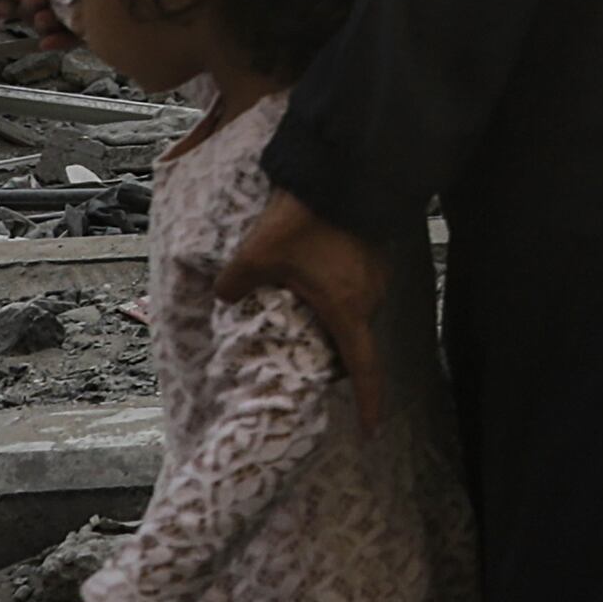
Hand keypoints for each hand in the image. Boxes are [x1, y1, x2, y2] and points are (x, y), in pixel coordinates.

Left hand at [216, 194, 393, 440]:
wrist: (338, 172)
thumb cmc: (304, 220)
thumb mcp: (257, 256)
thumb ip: (236, 283)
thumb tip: (224, 296)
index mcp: (346, 312)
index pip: (364, 370)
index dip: (369, 404)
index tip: (370, 429)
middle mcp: (370, 299)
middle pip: (354, 342)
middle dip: (333, 354)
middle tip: (302, 352)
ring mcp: (378, 276)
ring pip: (355, 312)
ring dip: (334, 316)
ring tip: (302, 304)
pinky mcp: (377, 254)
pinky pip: (359, 287)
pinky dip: (340, 291)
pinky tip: (316, 272)